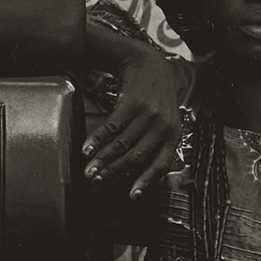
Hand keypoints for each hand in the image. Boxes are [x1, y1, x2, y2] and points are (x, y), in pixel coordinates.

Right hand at [82, 38, 180, 198]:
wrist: (148, 63)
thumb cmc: (156, 98)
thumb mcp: (166, 120)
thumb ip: (158, 143)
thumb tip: (141, 174)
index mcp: (174, 134)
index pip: (161, 164)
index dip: (146, 181)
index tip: (132, 197)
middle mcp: (162, 126)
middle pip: (136, 157)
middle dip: (114, 172)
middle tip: (98, 183)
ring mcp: (147, 114)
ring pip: (121, 144)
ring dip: (102, 160)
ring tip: (88, 171)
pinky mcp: (131, 103)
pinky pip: (111, 127)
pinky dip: (97, 140)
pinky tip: (86, 150)